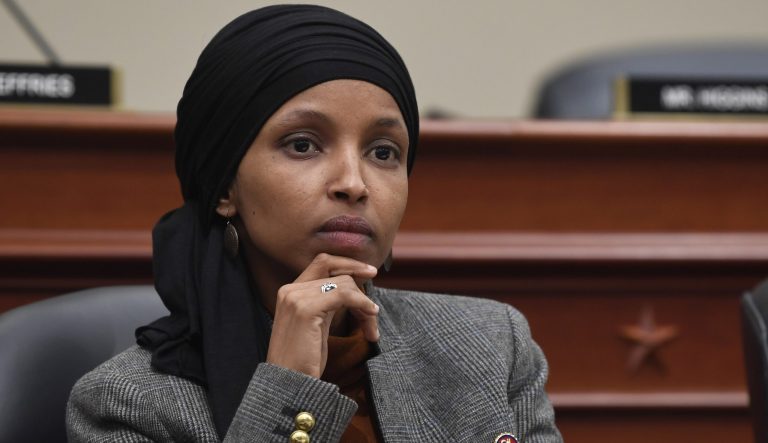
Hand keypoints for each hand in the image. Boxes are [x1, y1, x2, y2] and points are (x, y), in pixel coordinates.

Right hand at [265, 253, 379, 377]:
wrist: (288, 384)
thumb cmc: (305, 361)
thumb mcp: (317, 326)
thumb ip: (328, 304)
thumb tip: (355, 290)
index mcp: (290, 291)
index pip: (323, 262)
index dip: (349, 264)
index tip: (370, 273)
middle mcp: (290, 290)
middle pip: (337, 271)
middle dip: (361, 286)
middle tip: (374, 309)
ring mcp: (296, 298)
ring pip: (344, 283)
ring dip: (365, 304)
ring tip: (371, 328)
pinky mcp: (306, 309)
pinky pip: (344, 294)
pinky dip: (362, 303)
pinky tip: (370, 316)